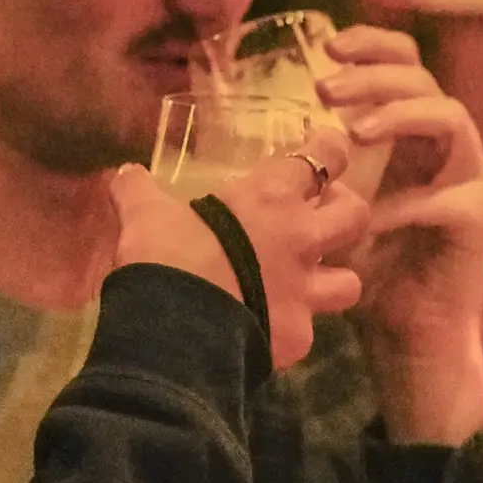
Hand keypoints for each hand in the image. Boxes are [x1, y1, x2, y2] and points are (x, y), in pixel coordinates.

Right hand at [110, 150, 363, 368]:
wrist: (175, 332)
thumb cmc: (167, 256)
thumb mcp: (145, 214)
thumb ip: (138, 190)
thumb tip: (125, 173)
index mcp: (271, 199)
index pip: (323, 157)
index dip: (331, 147)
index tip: (327, 144)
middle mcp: (300, 242)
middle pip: (356, 217)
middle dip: (347, 210)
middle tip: (324, 211)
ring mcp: (304, 294)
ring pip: (349, 283)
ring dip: (335, 278)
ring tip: (312, 279)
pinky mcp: (296, 338)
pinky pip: (308, 330)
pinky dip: (292, 327)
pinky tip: (271, 326)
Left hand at [318, 27, 482, 442]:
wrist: (406, 336)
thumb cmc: (364, 272)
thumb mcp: (324, 211)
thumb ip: (306, 176)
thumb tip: (236, 147)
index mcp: (410, 136)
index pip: (402, 66)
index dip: (372, 47)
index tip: (328, 47)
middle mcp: (444, 147)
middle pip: (423, 80)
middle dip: (373, 77)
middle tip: (326, 90)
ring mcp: (468, 178)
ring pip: (450, 117)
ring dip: (400, 116)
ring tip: (356, 132)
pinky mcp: (478, 217)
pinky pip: (447, 194)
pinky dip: (406, 202)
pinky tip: (373, 219)